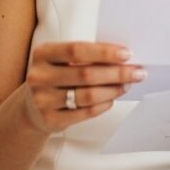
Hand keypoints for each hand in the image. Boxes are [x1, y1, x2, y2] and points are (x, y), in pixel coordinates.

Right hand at [23, 41, 141, 132]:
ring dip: (113, 90)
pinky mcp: (50, 119)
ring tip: (127, 85)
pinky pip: (85, 112)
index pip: (77, 50)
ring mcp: (43, 100)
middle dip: (117, 73)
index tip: (127, 54)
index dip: (104, 52)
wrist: (32, 106)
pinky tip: (112, 98)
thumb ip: (86, 56)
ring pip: (87, 95)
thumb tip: (123, 59)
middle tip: (137, 72)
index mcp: (43, 53)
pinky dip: (104, 104)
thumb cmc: (57, 75)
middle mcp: (39, 76)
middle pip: (86, 74)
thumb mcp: (62, 60)